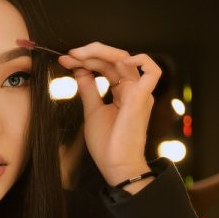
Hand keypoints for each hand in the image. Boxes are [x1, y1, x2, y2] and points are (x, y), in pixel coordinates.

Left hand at [58, 42, 160, 185]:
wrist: (115, 165)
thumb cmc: (107, 144)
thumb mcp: (92, 111)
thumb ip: (88, 89)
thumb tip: (80, 70)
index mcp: (122, 92)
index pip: (106, 66)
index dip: (86, 61)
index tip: (66, 61)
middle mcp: (132, 89)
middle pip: (114, 59)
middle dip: (89, 54)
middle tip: (69, 56)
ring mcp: (139, 92)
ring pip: (125, 58)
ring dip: (99, 53)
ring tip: (78, 55)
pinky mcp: (142, 98)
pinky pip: (152, 71)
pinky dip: (140, 60)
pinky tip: (119, 60)